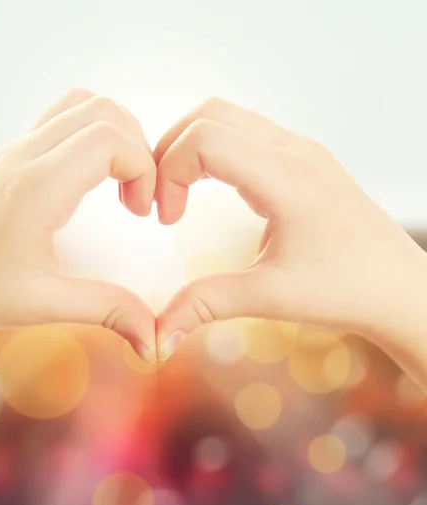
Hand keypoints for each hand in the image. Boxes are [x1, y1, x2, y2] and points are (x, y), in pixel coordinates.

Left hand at [0, 89, 157, 362]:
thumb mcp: (43, 304)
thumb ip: (107, 310)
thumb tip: (155, 339)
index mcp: (35, 187)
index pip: (109, 138)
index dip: (144, 167)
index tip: (142, 213)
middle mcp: (24, 156)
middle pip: (102, 112)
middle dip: (137, 150)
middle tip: (137, 202)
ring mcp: (14, 151)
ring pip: (81, 106)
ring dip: (115, 137)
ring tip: (120, 186)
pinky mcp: (9, 158)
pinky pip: (60, 121)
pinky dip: (91, 138)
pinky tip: (90, 183)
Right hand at [154, 97, 426, 359]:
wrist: (398, 288)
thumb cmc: (345, 291)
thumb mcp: (268, 297)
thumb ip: (205, 306)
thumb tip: (158, 337)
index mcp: (287, 178)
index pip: (204, 139)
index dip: (168, 172)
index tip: (164, 219)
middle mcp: (294, 150)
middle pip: (208, 115)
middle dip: (169, 153)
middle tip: (160, 202)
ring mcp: (300, 150)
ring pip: (225, 118)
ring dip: (189, 150)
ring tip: (177, 198)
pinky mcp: (300, 159)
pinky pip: (243, 134)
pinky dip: (211, 154)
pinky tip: (206, 193)